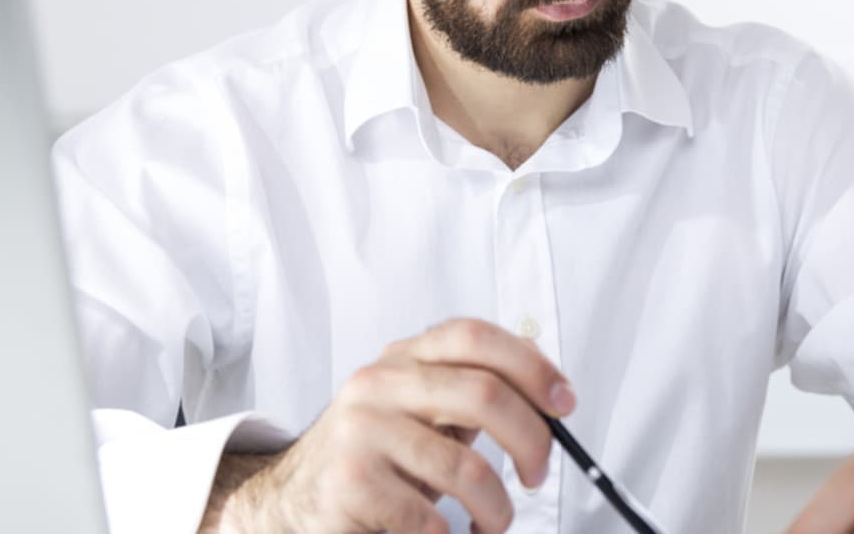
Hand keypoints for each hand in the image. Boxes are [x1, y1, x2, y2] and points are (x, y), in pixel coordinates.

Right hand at [201, 318, 575, 533]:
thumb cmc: (372, 459)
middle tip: (537, 474)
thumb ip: (470, 393)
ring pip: (466, 470)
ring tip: (490, 523)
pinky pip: (430, 519)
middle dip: (532, 442)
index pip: (475, 337)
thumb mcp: (419, 412)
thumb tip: (549, 396)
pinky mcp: (351, 483)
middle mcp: (379, 384)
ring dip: (497, 510)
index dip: (531, 366)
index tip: (564, 405)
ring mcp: (361, 431)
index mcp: (402, 358)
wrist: (290, 502)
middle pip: (484, 395)